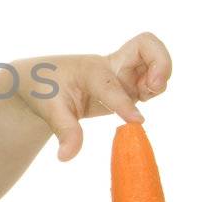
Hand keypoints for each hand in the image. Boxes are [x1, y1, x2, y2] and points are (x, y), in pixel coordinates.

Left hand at [12, 32, 173, 161]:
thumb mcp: (50, 111)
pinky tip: (143, 98)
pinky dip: (156, 85)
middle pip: (147, 44)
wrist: (40, 78)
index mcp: (90, 71)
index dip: (124, 104)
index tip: (136, 122)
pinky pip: (151, 77)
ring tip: (147, 93)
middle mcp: (110, 66)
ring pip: (154, 60)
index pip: (112, 86)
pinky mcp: (128, 82)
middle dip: (160, 61)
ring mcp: (122, 72)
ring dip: (161, 73)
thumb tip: (66, 157)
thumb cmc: (44, 89)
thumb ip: (65, 132)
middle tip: (154, 85)